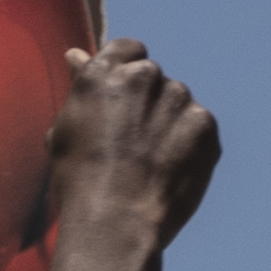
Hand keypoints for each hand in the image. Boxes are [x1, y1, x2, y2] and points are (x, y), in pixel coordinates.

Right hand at [33, 39, 219, 261]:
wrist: (116, 220)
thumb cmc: (81, 179)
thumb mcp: (66, 127)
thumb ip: (80, 86)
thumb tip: (77, 55)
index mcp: (104, 71)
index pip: (129, 49)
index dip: (127, 74)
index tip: (125, 101)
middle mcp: (143, 76)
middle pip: (154, 78)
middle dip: (148, 103)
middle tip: (134, 143)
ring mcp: (178, 98)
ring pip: (178, 102)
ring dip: (170, 122)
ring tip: (151, 162)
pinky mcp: (204, 124)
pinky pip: (199, 126)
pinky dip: (190, 144)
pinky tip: (171, 170)